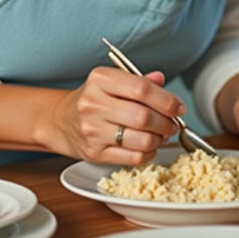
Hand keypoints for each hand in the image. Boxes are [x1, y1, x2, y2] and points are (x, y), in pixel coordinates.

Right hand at [44, 67, 183, 164]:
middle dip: (166, 122)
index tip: (178, 107)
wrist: (60, 121)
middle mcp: (93, 104)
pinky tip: (147, 146)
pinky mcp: (94, 153)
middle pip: (143, 117)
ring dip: (159, 139)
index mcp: (100, 79)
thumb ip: (138, 80)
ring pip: (141, 140)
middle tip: (172, 123)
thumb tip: (161, 80)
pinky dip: (148, 153)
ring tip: (160, 135)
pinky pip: (133, 157)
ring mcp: (92, 130)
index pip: (141, 88)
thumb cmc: (92, 100)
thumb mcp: (111, 82)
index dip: (166, 100)